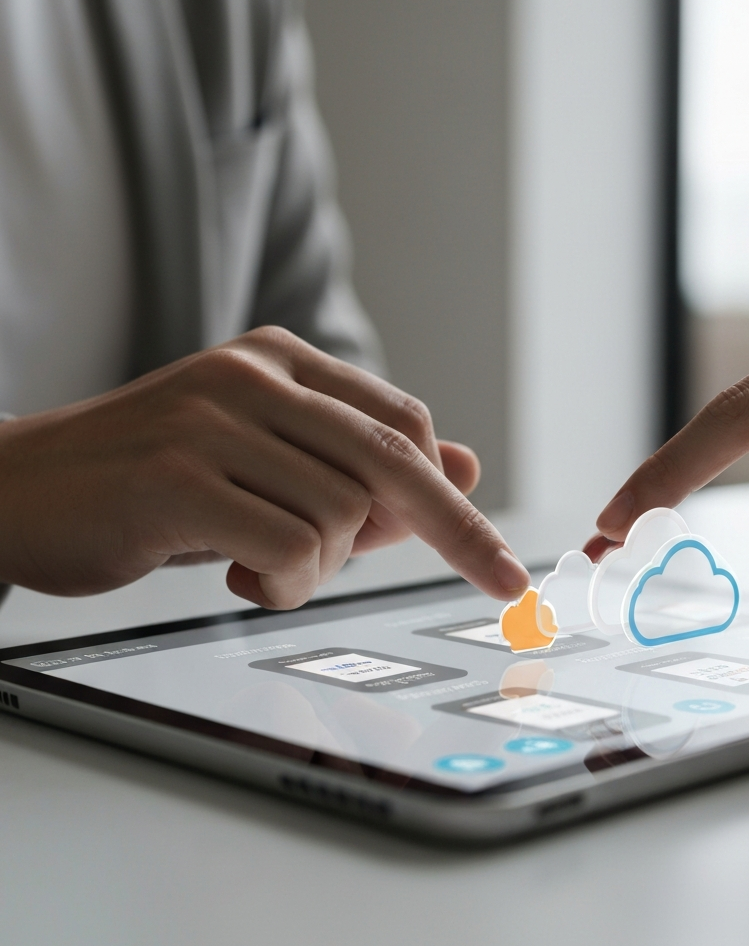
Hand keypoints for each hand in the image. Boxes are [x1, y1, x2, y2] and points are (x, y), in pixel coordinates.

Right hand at [0, 326, 530, 607]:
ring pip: (344, 515)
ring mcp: (212, 421)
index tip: (496, 558)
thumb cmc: (154, 484)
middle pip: (394, 462)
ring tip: (269, 567)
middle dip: (457, 533)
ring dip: (325, 566)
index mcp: (279, 361)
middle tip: (503, 583)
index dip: (453, 496)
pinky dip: (287, 583)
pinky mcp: (176, 476)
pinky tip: (243, 578)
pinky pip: (291, 547)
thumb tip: (465, 467)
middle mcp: (252, 376)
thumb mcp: (267, 465)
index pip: (403, 425)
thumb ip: (359, 464)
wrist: (17, 488)